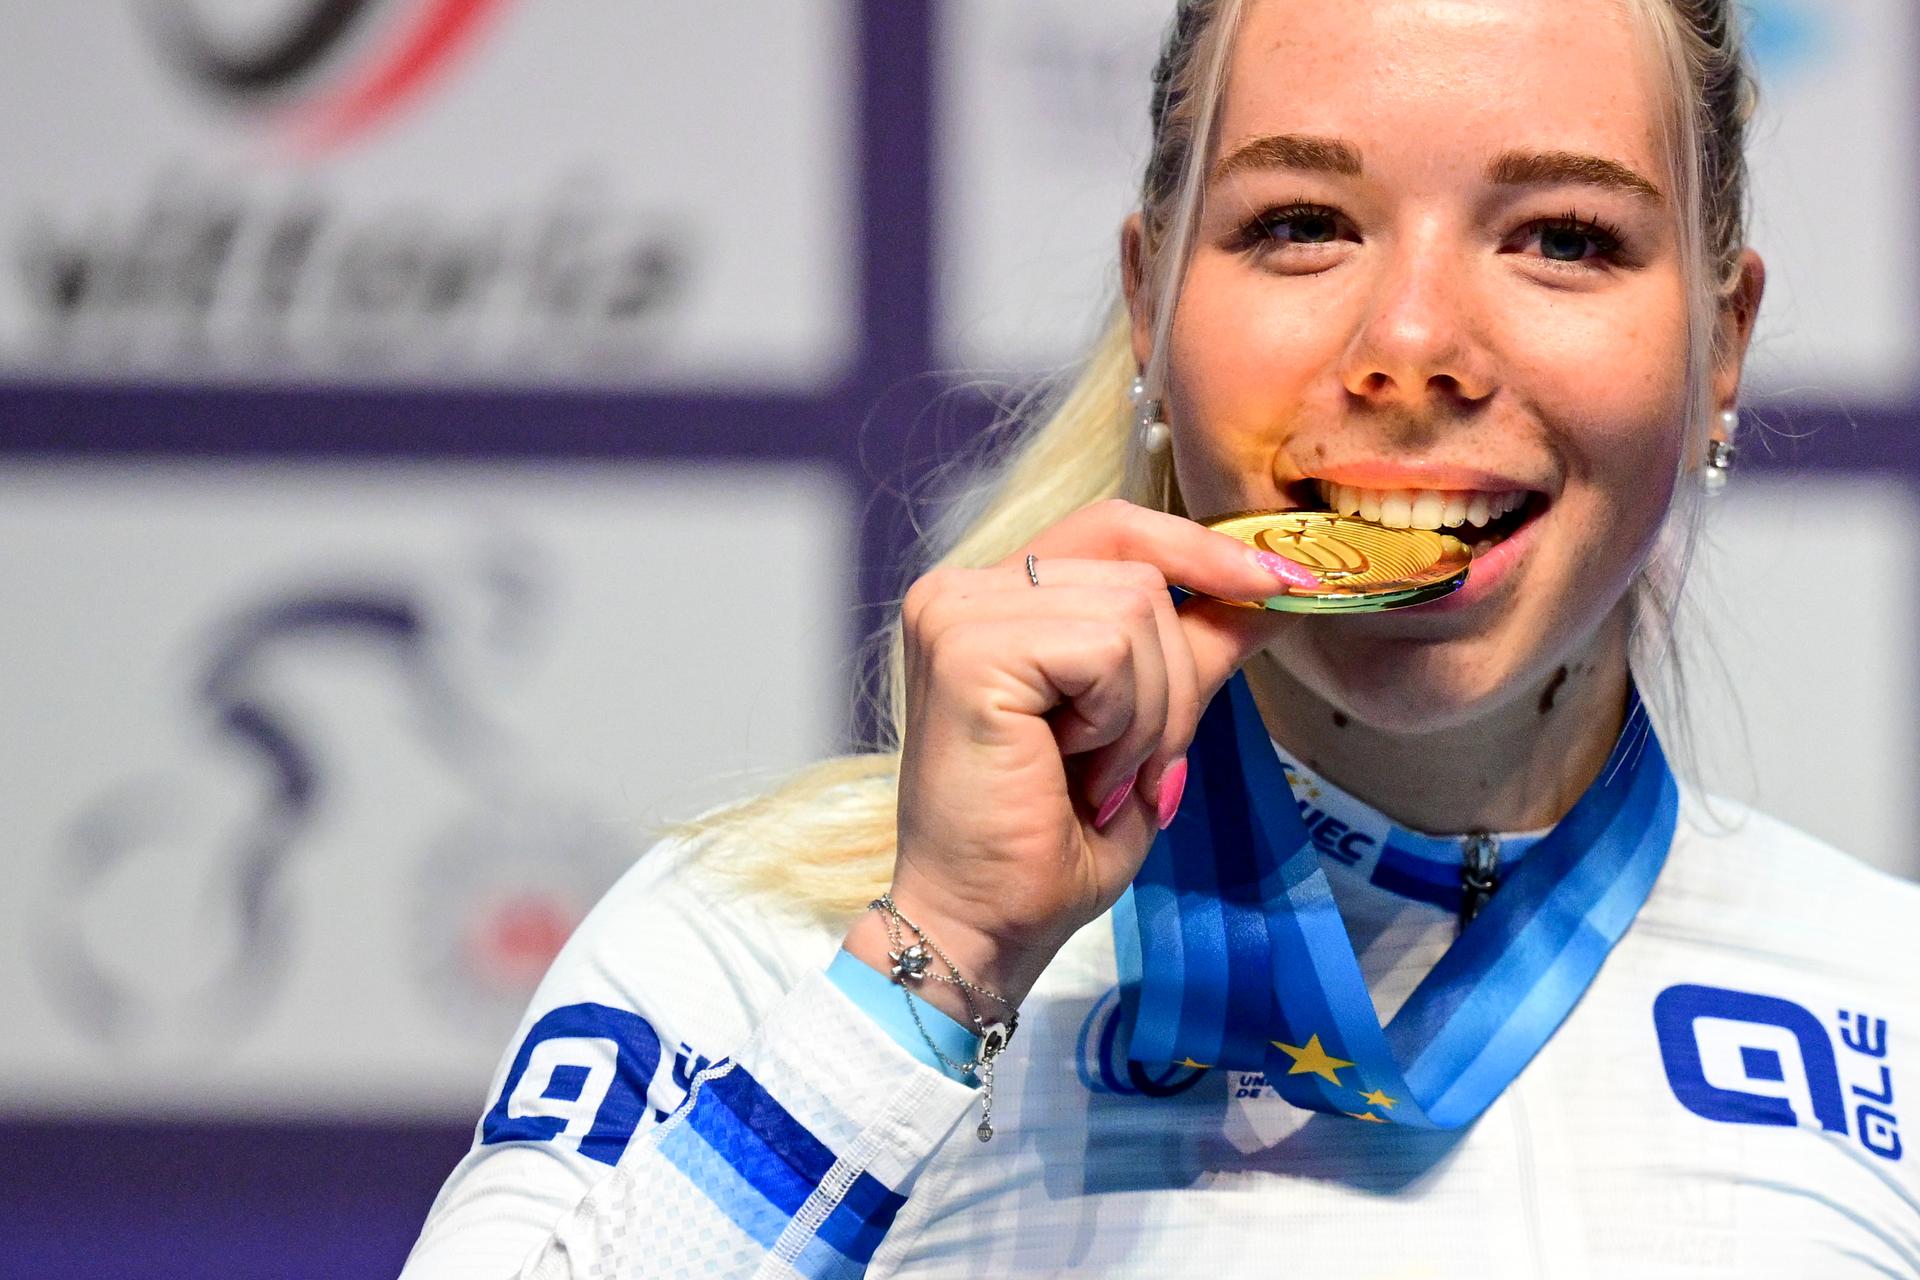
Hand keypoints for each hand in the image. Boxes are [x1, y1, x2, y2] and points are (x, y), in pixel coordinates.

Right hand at [843, 500, 1311, 1019]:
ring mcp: (957, 614)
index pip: (1116, 528)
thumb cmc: (1050, 844)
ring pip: (1135, 609)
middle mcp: (963, 589)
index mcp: (993, 598)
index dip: (1201, 550)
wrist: (988, 927)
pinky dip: (1120, 722)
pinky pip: (1107, 650)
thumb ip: (1194, 648)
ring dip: (1147, 712)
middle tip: (1133, 767)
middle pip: (1140, 571)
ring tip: (1095, 774)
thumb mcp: (1144, 727)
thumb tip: (1277, 585)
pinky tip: (1074, 771)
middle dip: (1173, 679)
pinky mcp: (967, 651)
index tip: (1286, 582)